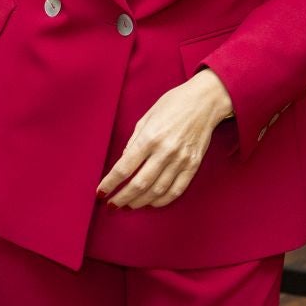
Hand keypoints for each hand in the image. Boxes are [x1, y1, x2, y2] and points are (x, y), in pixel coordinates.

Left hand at [97, 69, 232, 208]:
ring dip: (140, 201)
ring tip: (129, 204)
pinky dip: (162, 200)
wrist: (205, 101)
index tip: (101, 192)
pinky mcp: (193, 165)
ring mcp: (181, 160)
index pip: (124, 167)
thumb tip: (124, 160)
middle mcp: (165, 151)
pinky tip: (152, 203)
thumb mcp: (147, 117)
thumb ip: (134, 140)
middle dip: (122, 198)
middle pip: (139, 184)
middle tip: (112, 205)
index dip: (110, 183)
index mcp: (149, 137)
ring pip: (157, 190)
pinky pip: (177, 189)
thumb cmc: (173, 104)